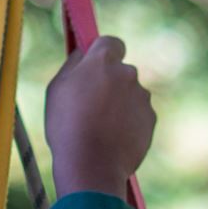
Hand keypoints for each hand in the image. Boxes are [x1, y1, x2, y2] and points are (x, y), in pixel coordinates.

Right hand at [42, 35, 154, 201]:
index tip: (94, 68)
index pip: (111, 42)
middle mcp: (128, 73)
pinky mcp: (151, 118)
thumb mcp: (56, 90)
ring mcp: (142, 96)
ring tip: (100, 128)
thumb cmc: (67, 127)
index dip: (102, 54)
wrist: (91, 167)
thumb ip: (72, 64)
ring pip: (131, 94)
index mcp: (103, 61)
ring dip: (119, 105)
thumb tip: (82, 53)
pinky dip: (129, 123)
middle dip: (110, 83)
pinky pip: (139, 115)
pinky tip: (112, 139)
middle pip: (121, 71)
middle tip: (91, 106)